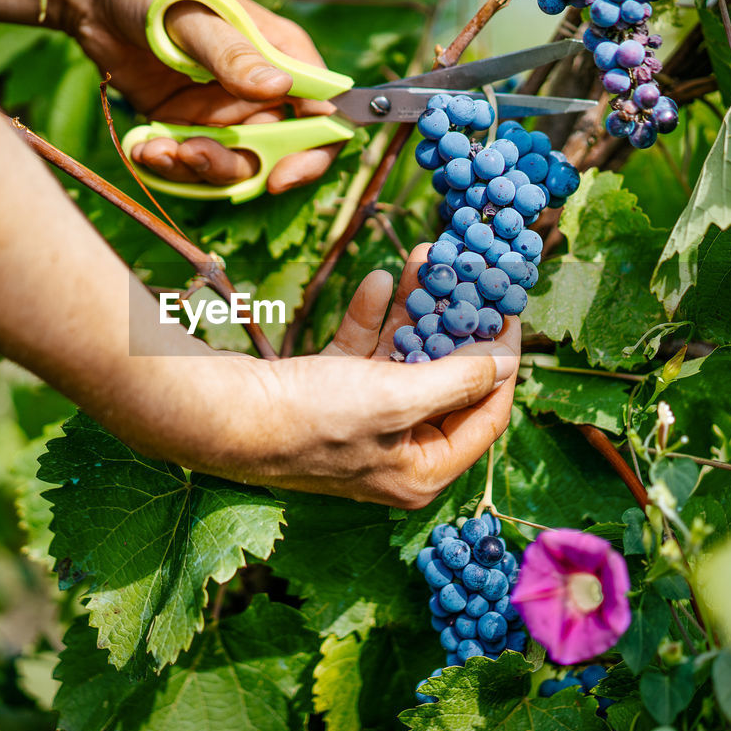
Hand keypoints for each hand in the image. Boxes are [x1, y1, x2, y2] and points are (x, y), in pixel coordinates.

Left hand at [59, 0, 341, 193]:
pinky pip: (191, 162)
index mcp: (281, 55)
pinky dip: (170, 165)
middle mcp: (260, 90)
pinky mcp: (187, 125)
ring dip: (196, 168)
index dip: (314, 152)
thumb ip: (235, 56)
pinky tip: (143, 148)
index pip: (323, 113)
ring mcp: (224, 111)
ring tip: (156, 151)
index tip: (280, 177)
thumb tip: (281, 87)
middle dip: (236, 166)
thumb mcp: (195, 19)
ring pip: (231, 165)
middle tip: (192, 156)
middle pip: (276, 153)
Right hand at [129, 245, 520, 508]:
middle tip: (470, 276)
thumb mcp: (397, 400)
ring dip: (414, 308)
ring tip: (427, 259)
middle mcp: (396, 451)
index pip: (485, 415)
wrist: (221, 415)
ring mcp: (361, 421)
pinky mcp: (328, 393)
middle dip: (454, 324)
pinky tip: (377, 280)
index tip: (509, 313)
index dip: (502, 363)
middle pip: (445, 381)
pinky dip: (372, 317)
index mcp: (423, 472)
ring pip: (403, 357)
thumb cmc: (312, 420)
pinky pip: (363, 352)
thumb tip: (505, 363)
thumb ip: (457, 380)